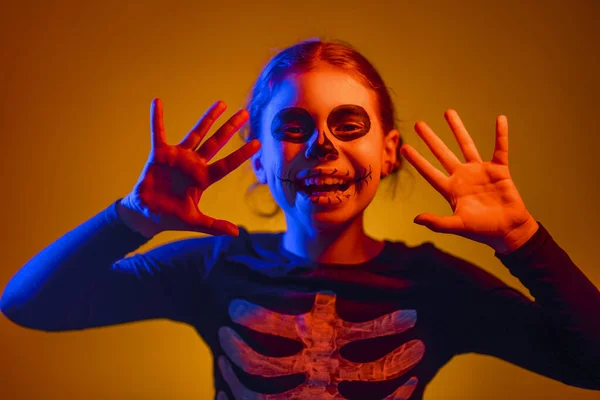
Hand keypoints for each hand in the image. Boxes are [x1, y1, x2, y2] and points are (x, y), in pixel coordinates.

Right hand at [120, 98, 259, 236]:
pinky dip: (156, 118)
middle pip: (217, 142)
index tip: (257, 143)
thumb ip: (214, 226)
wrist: (146, 214)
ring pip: (197, 133)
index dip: (242, 154)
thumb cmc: (170, 217)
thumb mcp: (195, 222)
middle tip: (245, 113)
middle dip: (231, 128)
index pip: (228, 164)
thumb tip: (236, 233)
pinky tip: (157, 102)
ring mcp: (178, 157)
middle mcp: (195, 164)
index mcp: (204, 178)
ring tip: (221, 103)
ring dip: (208, 118)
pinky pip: (158, 132)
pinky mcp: (159, 154)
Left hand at [399, 109, 536, 252]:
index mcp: (451, 189)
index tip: (404, 147)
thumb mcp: (458, 226)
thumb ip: (438, 223)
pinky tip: (500, 119)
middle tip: (418, 124)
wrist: (509, 231)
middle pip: (442, 153)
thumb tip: (416, 219)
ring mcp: (480, 171)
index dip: (417, 160)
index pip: (429, 171)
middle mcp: (462, 176)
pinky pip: (500, 148)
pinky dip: (500, 135)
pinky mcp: (499, 170)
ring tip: (448, 112)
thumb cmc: (482, 231)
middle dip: (430, 139)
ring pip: (466, 145)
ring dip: (457, 129)